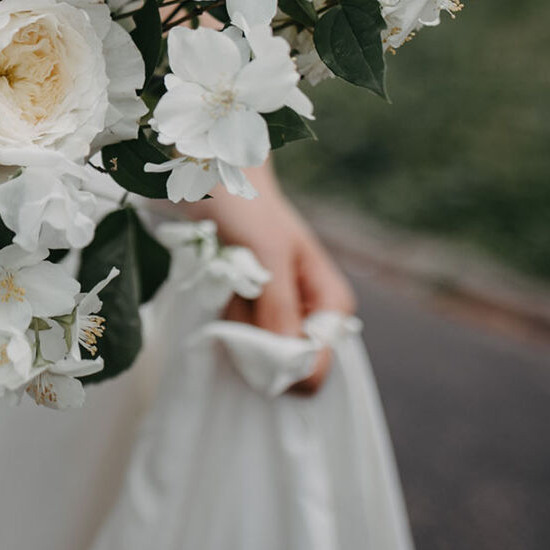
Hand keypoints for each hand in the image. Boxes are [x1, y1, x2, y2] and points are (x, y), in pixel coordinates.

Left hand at [187, 167, 355, 393]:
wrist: (217, 179)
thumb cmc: (249, 211)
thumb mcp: (267, 257)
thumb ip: (279, 311)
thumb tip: (285, 371)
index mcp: (332, 305)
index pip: (316, 369)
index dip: (280, 367)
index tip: (248, 335)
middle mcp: (311, 318)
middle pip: (284, 367)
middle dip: (253, 344)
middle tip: (236, 300)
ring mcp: (282, 318)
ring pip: (257, 355)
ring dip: (233, 328)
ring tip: (226, 288)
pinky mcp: (254, 314)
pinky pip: (238, 338)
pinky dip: (223, 321)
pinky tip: (219, 292)